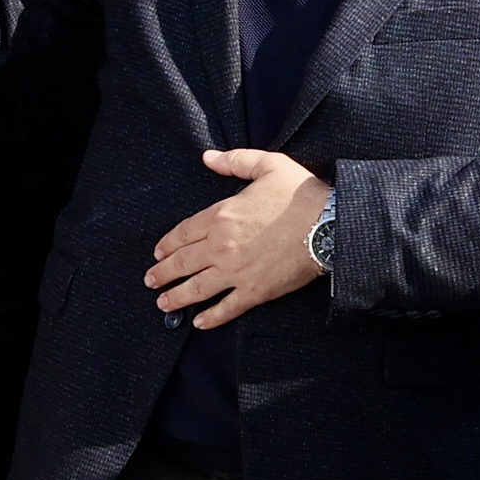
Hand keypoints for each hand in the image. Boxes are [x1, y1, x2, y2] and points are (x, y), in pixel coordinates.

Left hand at [148, 149, 326, 328]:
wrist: (329, 225)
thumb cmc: (300, 194)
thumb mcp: (267, 164)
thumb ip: (235, 161)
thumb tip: (208, 157)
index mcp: (221, 216)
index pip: (183, 233)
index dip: (167, 244)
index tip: (158, 253)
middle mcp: (221, 246)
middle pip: (183, 263)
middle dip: (163, 273)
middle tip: (150, 280)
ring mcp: (236, 271)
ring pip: (197, 288)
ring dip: (177, 297)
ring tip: (163, 303)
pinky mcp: (255, 291)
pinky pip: (227, 307)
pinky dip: (211, 317)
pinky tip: (199, 322)